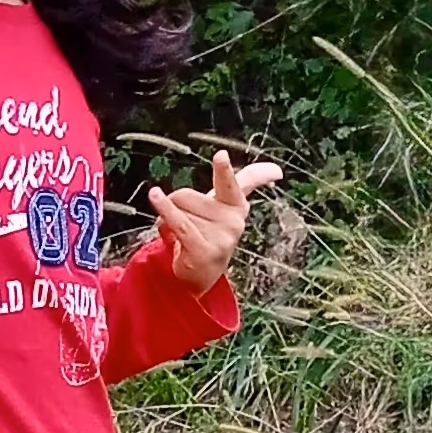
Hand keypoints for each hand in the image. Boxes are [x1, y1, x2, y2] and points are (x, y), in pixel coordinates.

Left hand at [148, 150, 283, 295]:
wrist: (202, 276)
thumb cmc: (210, 234)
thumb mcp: (226, 207)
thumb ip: (249, 184)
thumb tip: (276, 170)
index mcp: (237, 205)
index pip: (236, 183)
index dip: (224, 170)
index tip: (220, 156)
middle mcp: (233, 221)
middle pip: (185, 195)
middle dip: (175, 206)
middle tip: (184, 224)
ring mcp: (221, 237)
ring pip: (177, 210)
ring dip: (169, 222)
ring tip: (181, 237)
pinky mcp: (205, 250)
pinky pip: (178, 222)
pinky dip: (164, 210)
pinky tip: (155, 196)